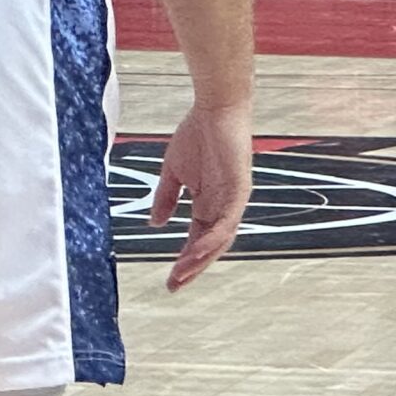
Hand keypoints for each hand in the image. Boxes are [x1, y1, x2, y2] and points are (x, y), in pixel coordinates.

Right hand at [149, 102, 250, 292]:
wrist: (214, 109)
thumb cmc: (196, 134)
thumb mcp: (173, 172)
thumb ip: (166, 197)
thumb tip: (155, 224)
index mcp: (208, 203)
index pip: (197, 239)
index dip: (184, 260)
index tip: (169, 280)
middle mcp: (223, 207)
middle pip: (210, 246)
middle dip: (193, 267)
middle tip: (174, 285)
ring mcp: (233, 200)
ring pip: (219, 239)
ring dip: (201, 258)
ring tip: (181, 274)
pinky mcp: (240, 190)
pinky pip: (227, 221)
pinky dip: (212, 238)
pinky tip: (197, 250)